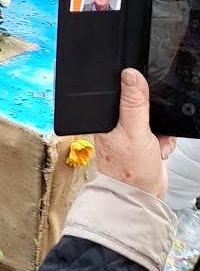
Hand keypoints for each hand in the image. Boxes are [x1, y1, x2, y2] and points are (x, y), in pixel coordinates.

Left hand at [94, 69, 175, 197]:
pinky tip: (159, 149)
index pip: (119, 90)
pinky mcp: (143, 140)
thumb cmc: (129, 170)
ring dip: (161, 129)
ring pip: (153, 116)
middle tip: (151, 128)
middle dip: (153, 114)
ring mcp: (129, 132)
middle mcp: (115, 122)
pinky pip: (160, 130)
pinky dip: (164, 139)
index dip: (135, 90)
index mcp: (104, 116)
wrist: (142, 196)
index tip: (146, 99)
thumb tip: (130, 74)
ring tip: (155, 142)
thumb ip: (134, 103)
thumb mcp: (134, 131)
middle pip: (140, 102)